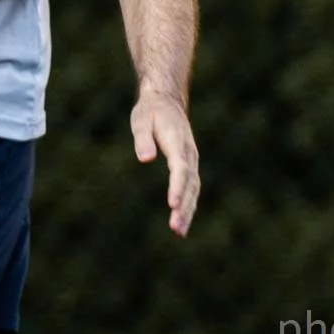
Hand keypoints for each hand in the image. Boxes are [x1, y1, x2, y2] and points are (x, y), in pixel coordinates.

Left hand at [130, 91, 200, 236]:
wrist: (166, 101)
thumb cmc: (150, 111)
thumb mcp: (140, 119)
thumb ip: (143, 139)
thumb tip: (144, 159)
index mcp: (178, 142)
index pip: (180, 169)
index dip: (177, 187)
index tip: (172, 204)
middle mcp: (189, 154)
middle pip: (190, 184)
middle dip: (184, 207)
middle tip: (176, 228)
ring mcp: (191, 160)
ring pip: (193, 189)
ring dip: (187, 211)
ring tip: (178, 232)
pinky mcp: (189, 165)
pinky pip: (191, 188)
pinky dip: (188, 205)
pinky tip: (180, 221)